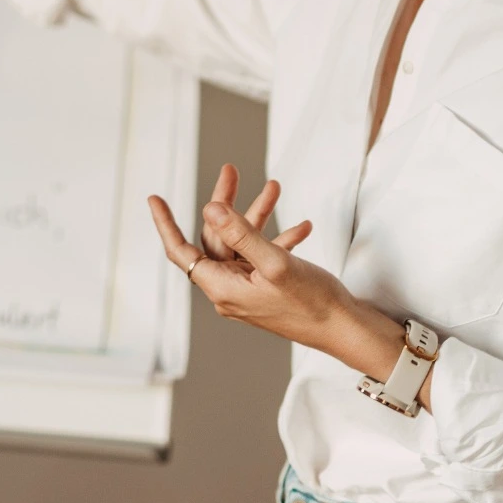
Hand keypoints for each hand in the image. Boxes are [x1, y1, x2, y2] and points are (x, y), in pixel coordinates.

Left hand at [149, 165, 407, 381]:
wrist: (347, 330)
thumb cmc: (313, 303)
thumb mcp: (275, 263)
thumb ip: (241, 234)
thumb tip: (210, 209)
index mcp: (222, 288)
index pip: (181, 251)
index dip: (165, 224)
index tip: (154, 199)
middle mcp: (230, 290)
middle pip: (215, 239)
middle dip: (225, 204)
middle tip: (231, 171)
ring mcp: (249, 290)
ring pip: (241, 244)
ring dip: (257, 216)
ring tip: (274, 188)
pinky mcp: (268, 289)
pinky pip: (263, 257)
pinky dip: (278, 239)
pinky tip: (301, 226)